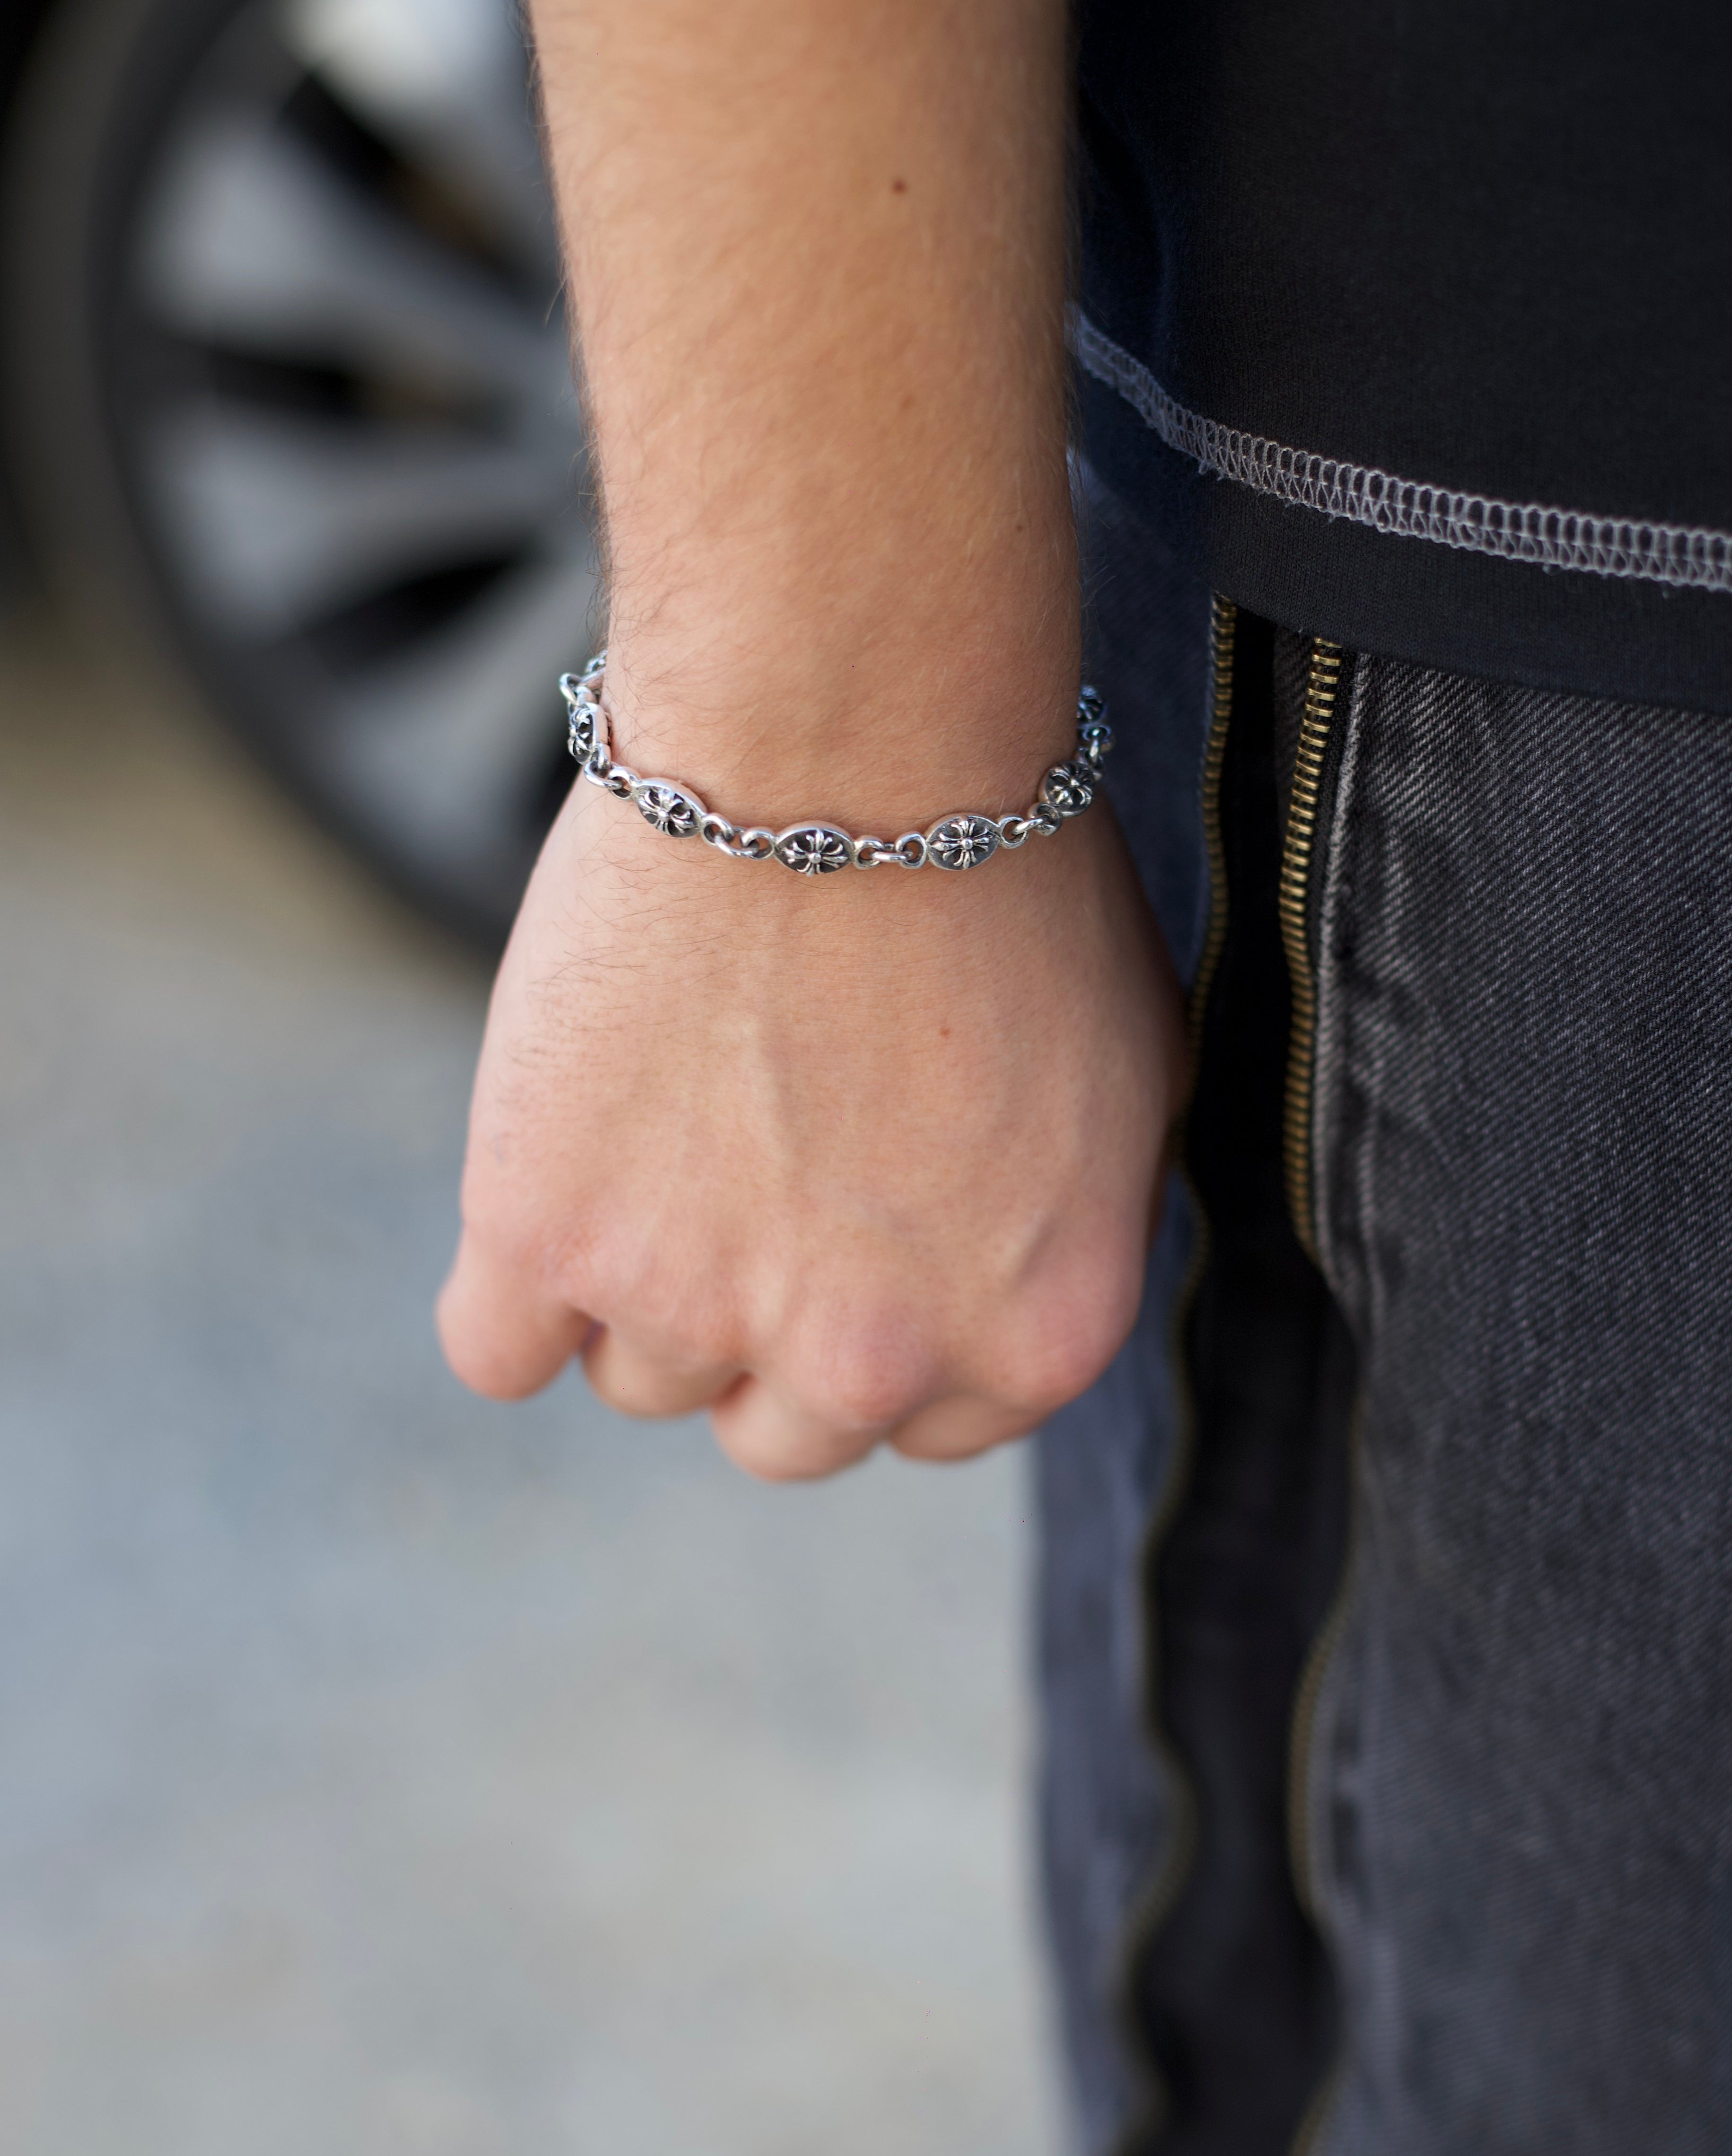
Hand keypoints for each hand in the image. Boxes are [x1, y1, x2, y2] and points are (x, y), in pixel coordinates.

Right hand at [438, 758, 1185, 1478]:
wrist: (844, 737)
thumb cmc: (1005, 868)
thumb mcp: (1132, 1079)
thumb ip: (1065, 1234)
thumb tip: (1003, 1288)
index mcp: (1029, 1338)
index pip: (923, 1425)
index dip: (880, 1318)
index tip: (851, 1223)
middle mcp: (871, 1362)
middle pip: (779, 1431)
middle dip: (764, 1321)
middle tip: (753, 1166)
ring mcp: (699, 1307)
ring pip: (641, 1381)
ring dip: (645, 1274)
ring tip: (670, 1109)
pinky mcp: (545, 1238)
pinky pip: (496, 1351)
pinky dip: (514, 1286)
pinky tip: (552, 1184)